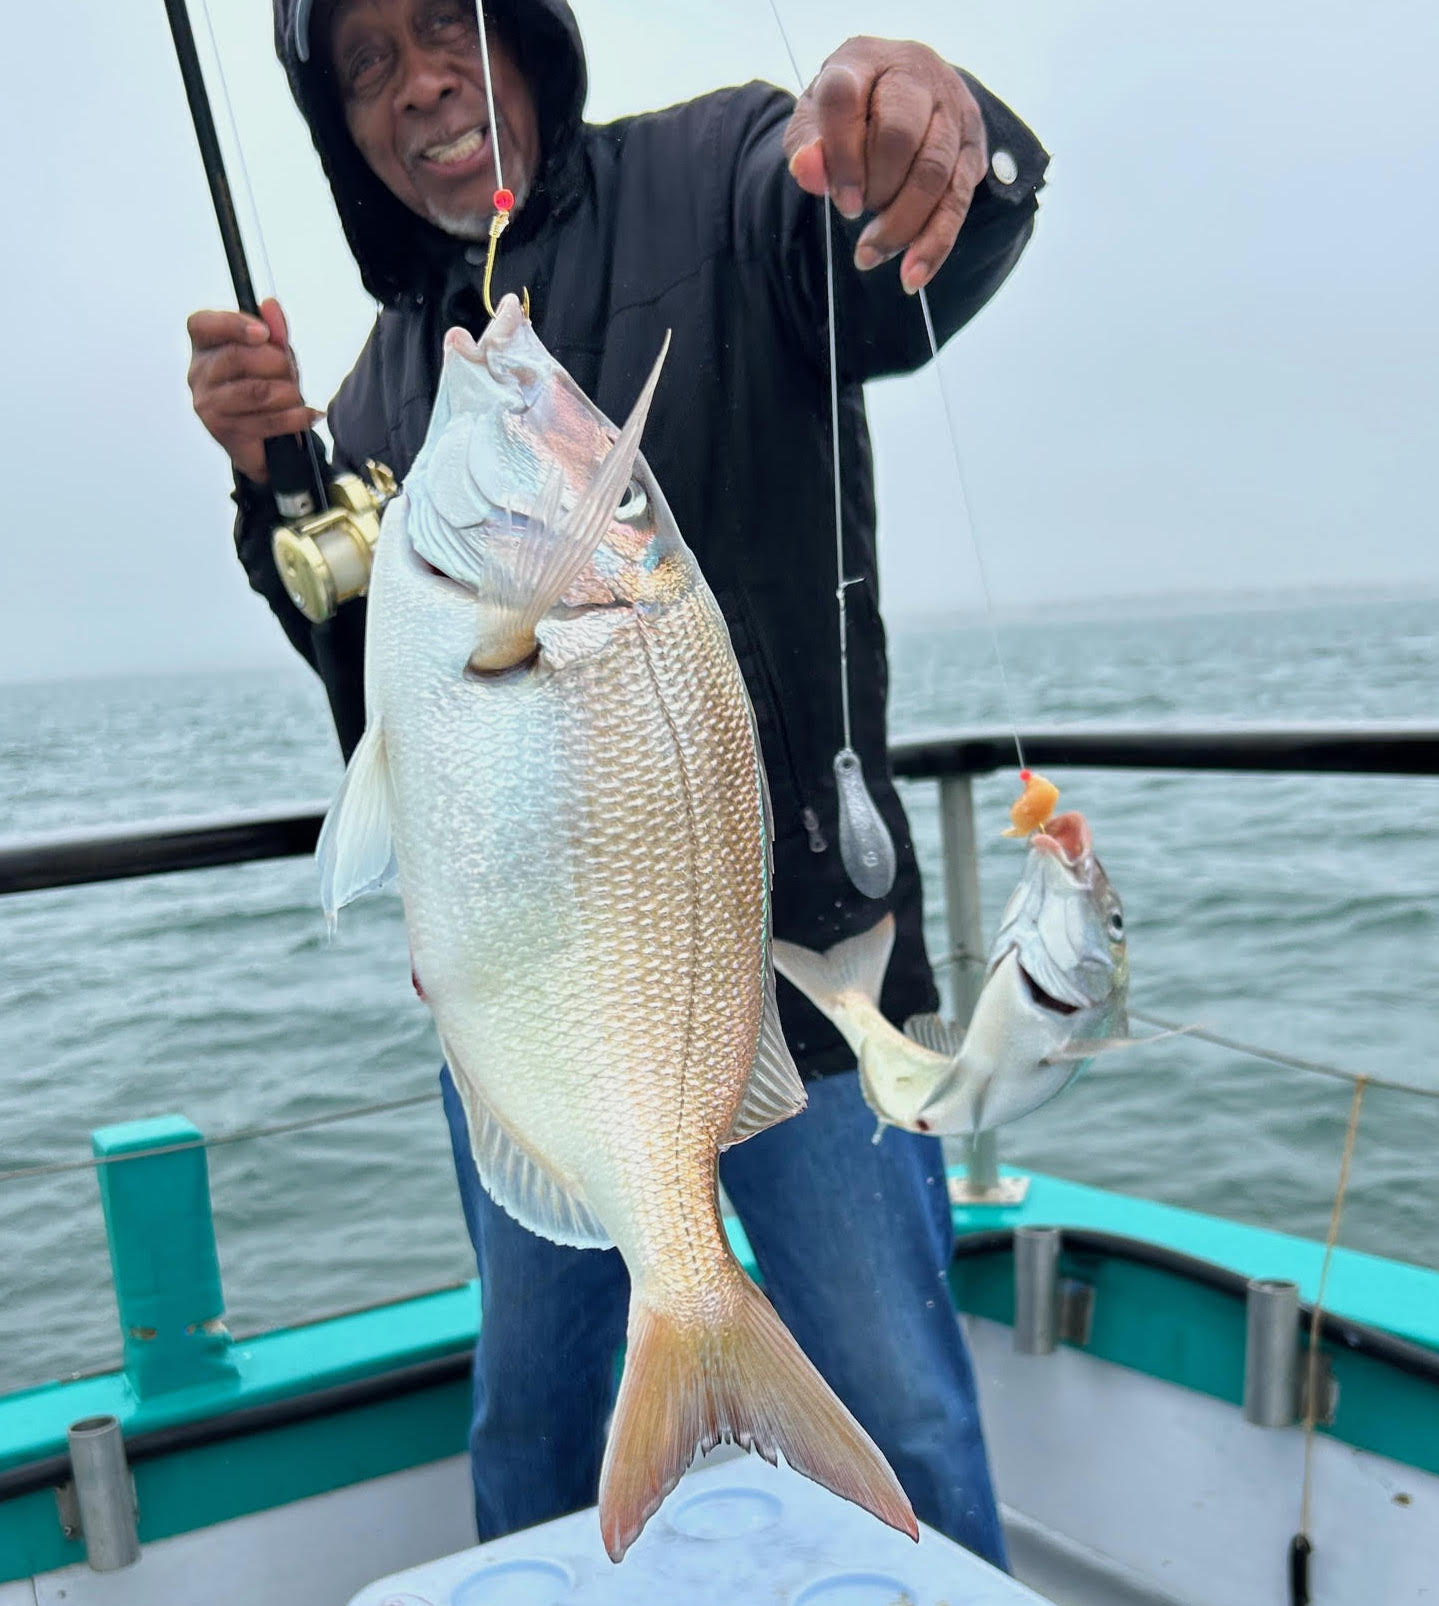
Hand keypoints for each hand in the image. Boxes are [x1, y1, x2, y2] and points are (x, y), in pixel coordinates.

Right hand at [186, 298, 321, 483]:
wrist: (265, 444)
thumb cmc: (264, 388)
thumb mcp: (274, 355)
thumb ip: (274, 331)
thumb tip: (270, 304)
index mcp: (204, 346)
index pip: (202, 323)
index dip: (233, 324)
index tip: (264, 333)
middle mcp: (198, 373)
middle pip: (238, 357)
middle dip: (278, 363)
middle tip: (292, 373)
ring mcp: (207, 404)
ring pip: (256, 390)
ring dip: (289, 392)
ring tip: (297, 396)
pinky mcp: (224, 431)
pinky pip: (269, 419)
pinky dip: (298, 416)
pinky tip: (311, 413)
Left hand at [783, 38, 987, 294]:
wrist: (905, 96)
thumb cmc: (851, 114)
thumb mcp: (816, 123)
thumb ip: (806, 146)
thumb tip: (808, 171)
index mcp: (863, 59)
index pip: (845, 98)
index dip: (840, 154)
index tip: (840, 201)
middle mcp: (915, 74)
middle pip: (899, 135)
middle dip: (875, 189)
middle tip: (855, 217)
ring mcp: (952, 109)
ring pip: (933, 173)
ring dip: (901, 225)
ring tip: (870, 256)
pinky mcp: (973, 147)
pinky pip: (958, 202)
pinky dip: (934, 244)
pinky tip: (912, 275)